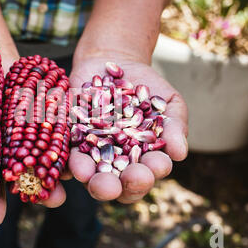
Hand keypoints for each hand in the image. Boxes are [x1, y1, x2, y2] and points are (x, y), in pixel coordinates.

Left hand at [67, 54, 187, 203]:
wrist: (112, 61)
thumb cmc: (147, 86)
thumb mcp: (167, 101)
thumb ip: (174, 126)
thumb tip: (180, 153)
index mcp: (142, 159)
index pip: (148, 174)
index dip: (152, 173)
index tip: (157, 164)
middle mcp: (115, 162)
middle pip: (118, 185)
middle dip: (122, 185)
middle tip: (127, 180)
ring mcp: (91, 152)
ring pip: (91, 175)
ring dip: (92, 180)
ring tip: (93, 177)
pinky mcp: (70, 139)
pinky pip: (68, 153)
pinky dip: (71, 159)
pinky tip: (76, 161)